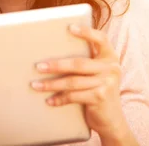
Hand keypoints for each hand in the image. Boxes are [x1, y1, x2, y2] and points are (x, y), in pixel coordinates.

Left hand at [30, 24, 128, 141]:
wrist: (112, 119)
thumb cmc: (98, 89)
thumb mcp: (97, 72)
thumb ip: (86, 60)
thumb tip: (53, 50)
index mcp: (110, 56)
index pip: (101, 38)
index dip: (86, 32)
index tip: (69, 27)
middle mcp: (111, 67)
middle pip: (79, 63)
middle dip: (56, 65)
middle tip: (38, 66)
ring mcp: (107, 83)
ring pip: (73, 82)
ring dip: (51, 84)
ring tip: (36, 85)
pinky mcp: (101, 98)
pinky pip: (74, 96)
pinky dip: (59, 99)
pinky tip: (49, 100)